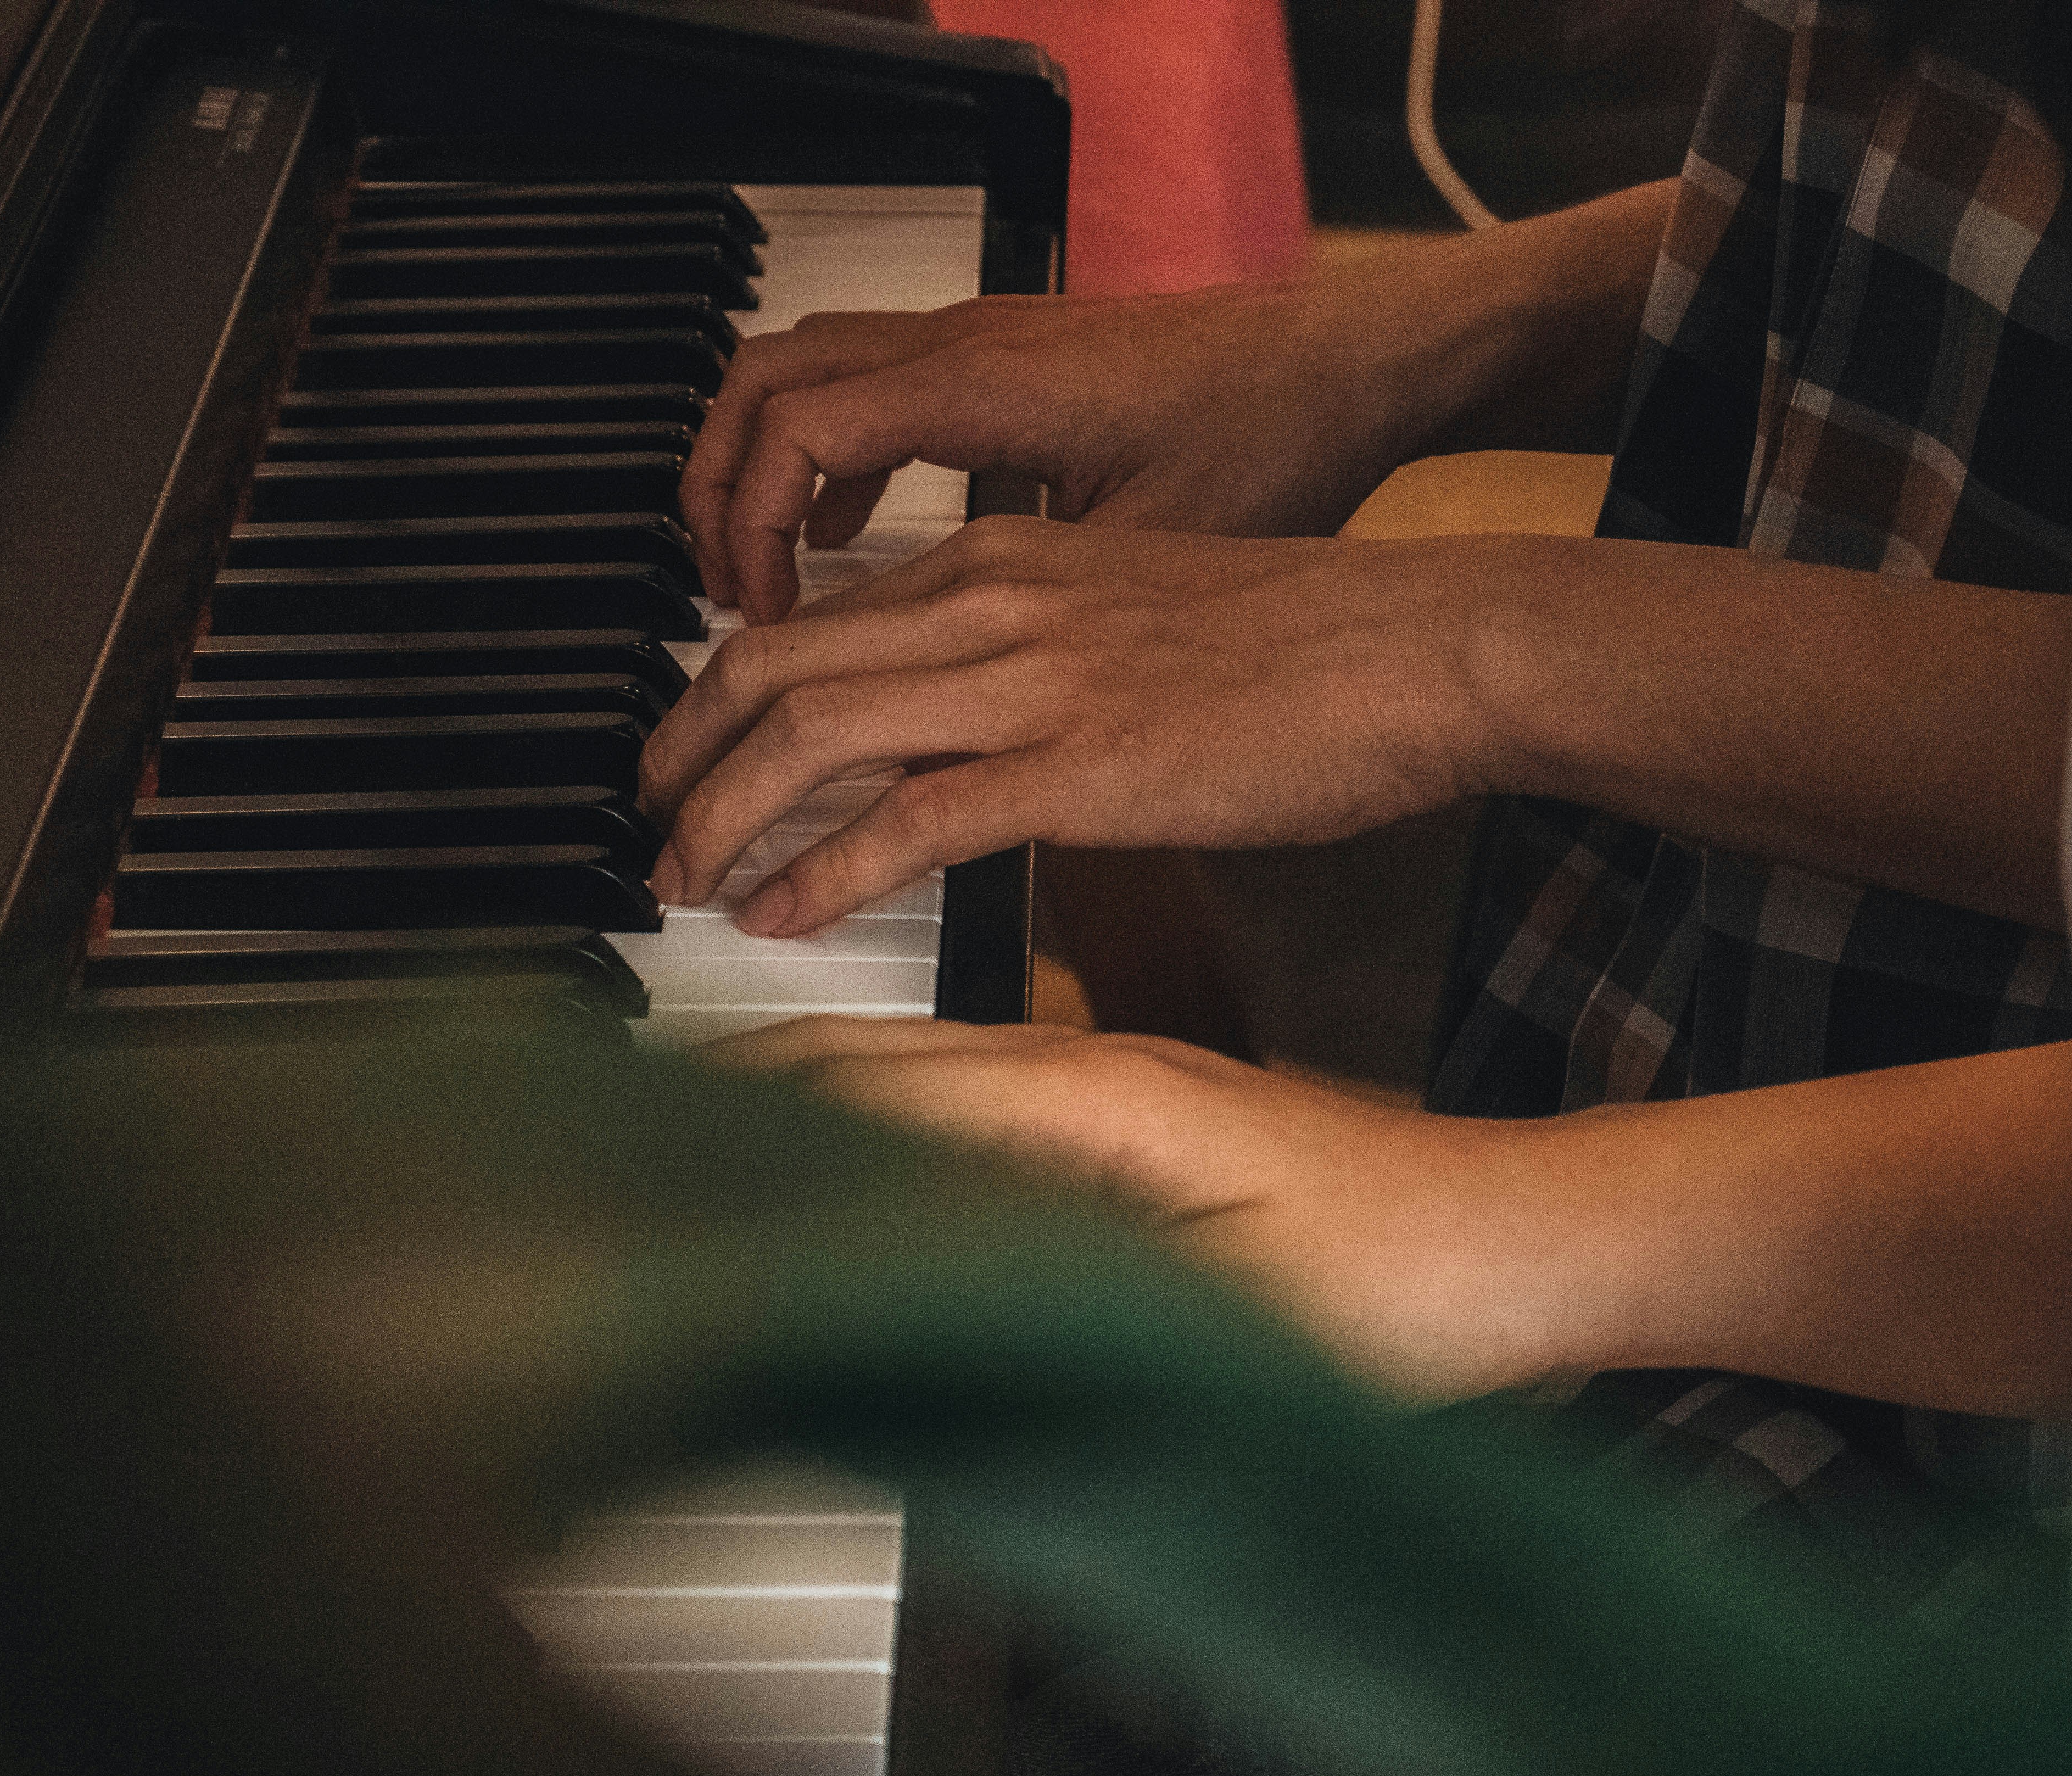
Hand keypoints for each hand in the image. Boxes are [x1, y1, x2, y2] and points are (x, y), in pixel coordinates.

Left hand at [641, 519, 1490, 934]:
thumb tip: (986, 744)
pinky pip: (910, 822)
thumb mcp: (1138, 622)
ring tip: (684, 882)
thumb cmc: (1307, 650)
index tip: (691, 763)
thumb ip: (1043, 665)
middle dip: (682, 755)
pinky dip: (823, 873)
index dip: (721, 698)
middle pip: (772, 665)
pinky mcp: (1082, 769)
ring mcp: (1035, 685)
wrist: (1422, 648)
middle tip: (649, 828)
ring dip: (726, 819)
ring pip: (814, 736)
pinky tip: (780, 914)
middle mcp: (995, 607)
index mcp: (1005, 565)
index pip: (813, 620)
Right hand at [685, 283, 1453, 622]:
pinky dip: (830, 465)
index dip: (747, 533)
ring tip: (756, 593)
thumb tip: (962, 752)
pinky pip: (870, 391)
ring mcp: (983, 342)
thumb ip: (1045, 647)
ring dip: (762, 479)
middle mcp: (966, 349)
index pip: (791, 435)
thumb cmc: (1276, 439)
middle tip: (716, 610)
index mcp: (982, 388)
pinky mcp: (1010, 362)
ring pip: (807, 377)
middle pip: (764, 389)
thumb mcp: (1155, 555)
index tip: (751, 630)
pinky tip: (846, 547)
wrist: (1355, 357)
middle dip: (715, 500)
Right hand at [705, 1019, 1589, 1401]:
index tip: (641, 1129)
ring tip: (690, 1112)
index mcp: (1099, 1101)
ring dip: (802, 1084)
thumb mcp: (1241, 1333)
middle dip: (738, 1081)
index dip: (748, 1108)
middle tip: (619, 1118)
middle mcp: (1095, 1069)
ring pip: (918, 1068)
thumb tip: (916, 1340)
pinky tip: (849, 1137)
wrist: (1549, 1236)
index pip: (875, 1085)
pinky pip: (974, 1096)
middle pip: (873, 1056)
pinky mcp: (1143, 1118)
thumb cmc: (1422, 1288)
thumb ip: (1072, 1321)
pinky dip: (884, 1107)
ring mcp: (1119, 1085)